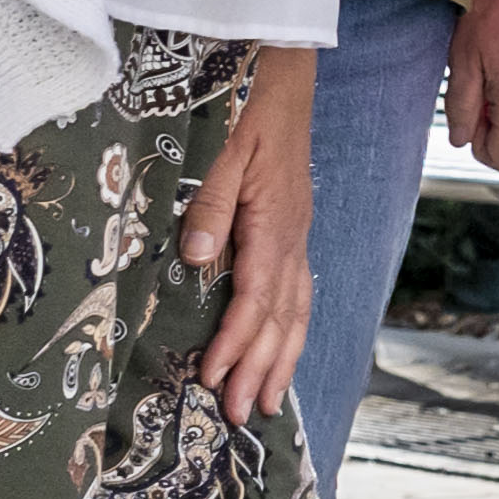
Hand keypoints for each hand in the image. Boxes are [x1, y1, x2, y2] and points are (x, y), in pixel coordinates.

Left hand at [180, 70, 313, 424]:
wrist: (286, 84)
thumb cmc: (250, 114)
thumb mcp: (223, 153)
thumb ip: (211, 207)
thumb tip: (198, 259)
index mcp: (273, 225)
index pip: (256, 298)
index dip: (236, 341)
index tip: (214, 376)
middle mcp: (291, 240)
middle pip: (280, 318)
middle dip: (260, 369)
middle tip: (240, 414)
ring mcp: (297, 239)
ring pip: (296, 313)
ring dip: (281, 361)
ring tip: (267, 403)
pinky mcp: (294, 235)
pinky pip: (300, 294)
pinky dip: (293, 331)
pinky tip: (284, 352)